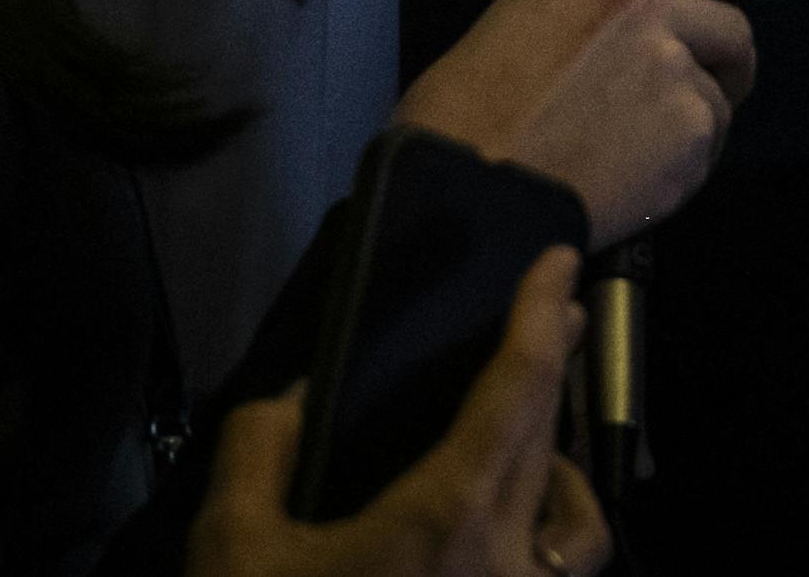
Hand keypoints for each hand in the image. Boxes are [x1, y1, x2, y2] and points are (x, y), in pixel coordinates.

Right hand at [186, 248, 609, 576]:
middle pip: (548, 444)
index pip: (514, 391)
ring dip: (562, 467)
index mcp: (448, 519)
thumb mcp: (232, 550)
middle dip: (550, 371)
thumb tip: (289, 398)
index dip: (539, 317)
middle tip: (552, 314)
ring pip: (576, 524)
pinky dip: (550, 537)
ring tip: (537, 433)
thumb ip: (258, 453)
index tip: (559, 262)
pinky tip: (516, 533)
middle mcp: (508, 565)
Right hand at [391, 0, 796, 242]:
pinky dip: (681, 164)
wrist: (465, 194)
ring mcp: (672, 64)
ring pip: (718, 93)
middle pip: (728, 25)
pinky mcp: (688, 128)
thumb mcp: (520, 18)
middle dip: (729, 61)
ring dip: (693, 121)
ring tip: (633, 150)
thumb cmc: (468, 118)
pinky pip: (707, 145)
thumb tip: (639, 29)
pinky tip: (632, 178)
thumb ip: (593, 8)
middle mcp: (643, 2)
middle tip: (705, 92)